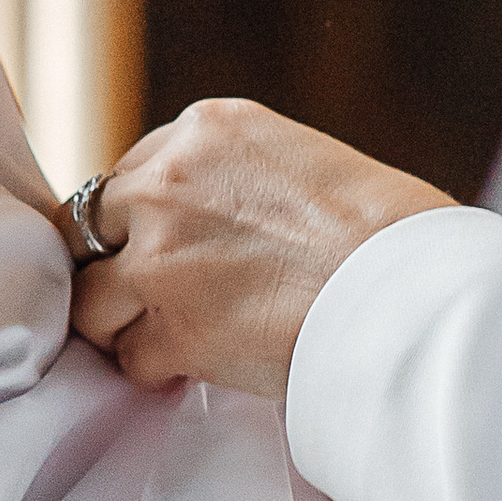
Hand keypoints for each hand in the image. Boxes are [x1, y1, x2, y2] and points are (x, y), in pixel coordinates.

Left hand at [70, 98, 452, 400]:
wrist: (413, 288)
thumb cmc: (387, 233)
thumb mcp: (299, 163)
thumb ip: (231, 182)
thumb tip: (200, 227)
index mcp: (203, 130)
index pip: (129, 176)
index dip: (141, 224)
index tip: (166, 251)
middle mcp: (166, 184)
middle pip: (88, 230)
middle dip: (114, 266)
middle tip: (151, 298)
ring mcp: (160, 258)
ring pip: (91, 299)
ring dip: (124, 323)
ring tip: (174, 337)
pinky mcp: (171, 329)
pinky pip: (130, 357)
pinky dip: (159, 370)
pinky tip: (201, 366)